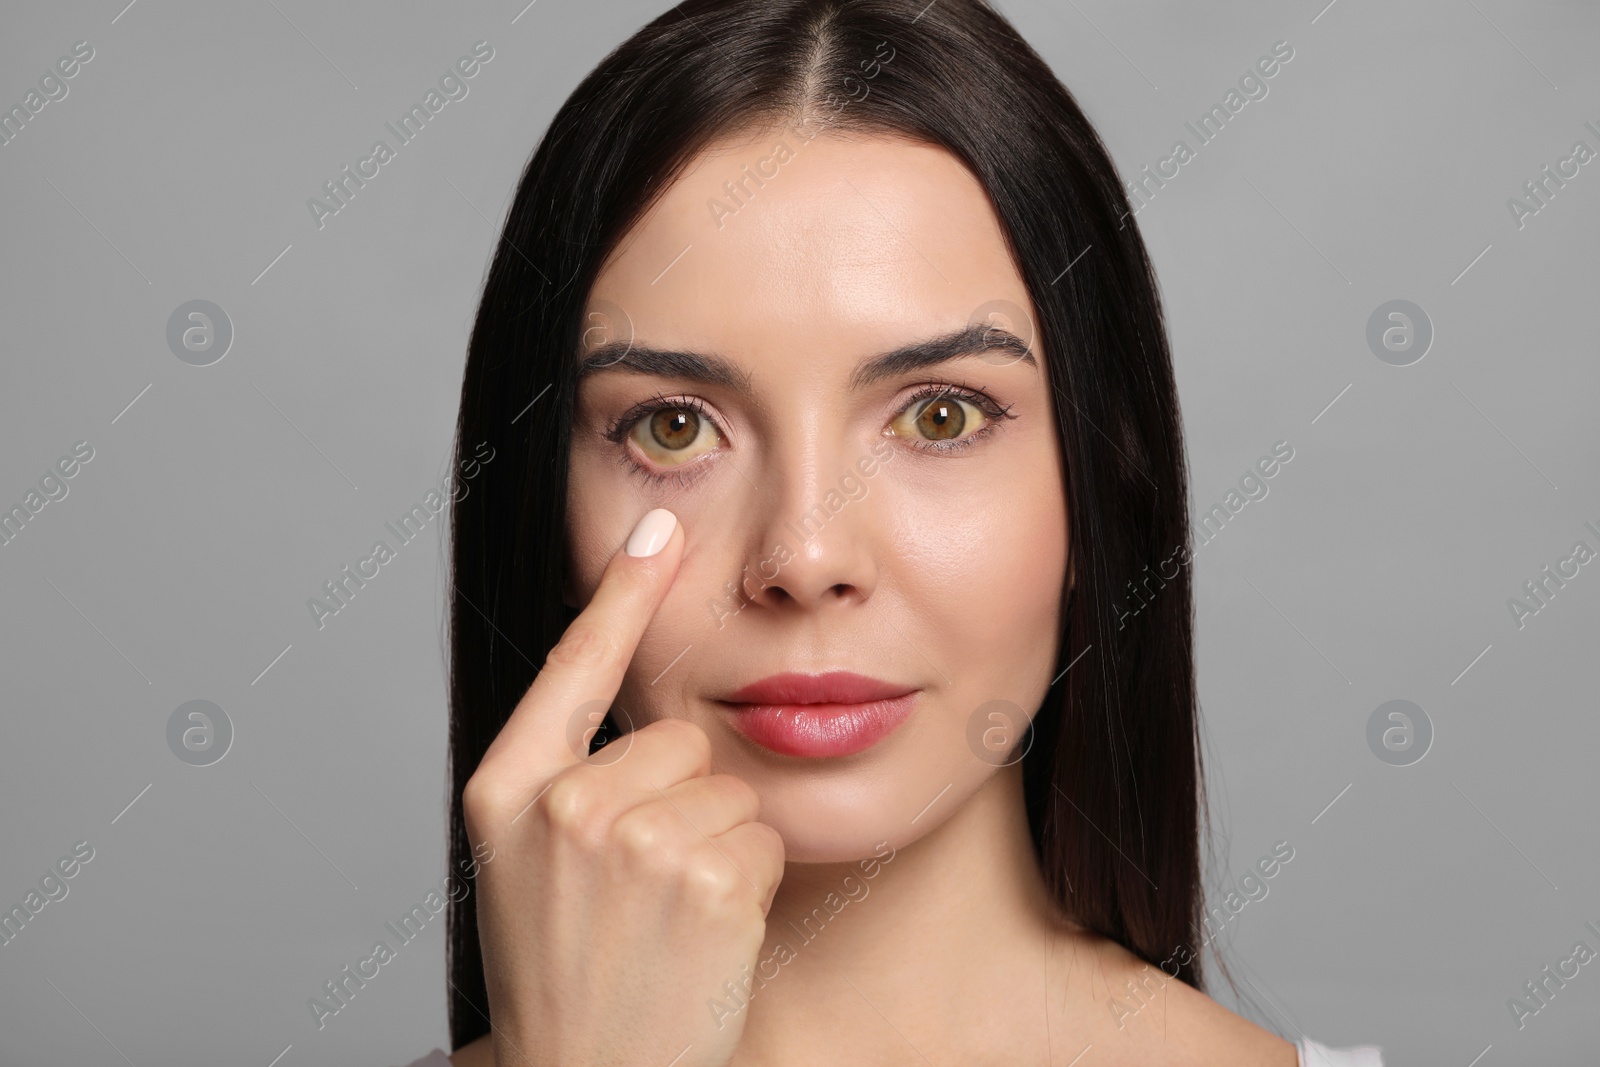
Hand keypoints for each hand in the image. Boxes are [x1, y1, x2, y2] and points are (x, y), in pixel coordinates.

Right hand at [463, 508, 784, 1066]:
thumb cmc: (563, 969)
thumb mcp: (526, 862)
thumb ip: (569, 776)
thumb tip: (653, 707)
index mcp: (506, 790)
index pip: (572, 666)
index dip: (621, 591)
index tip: (658, 524)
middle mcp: (563, 804)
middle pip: (675, 737)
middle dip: (679, 799)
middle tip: (639, 887)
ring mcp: (632, 839)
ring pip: (726, 788)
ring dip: (715, 846)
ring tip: (664, 919)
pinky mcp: (704, 875)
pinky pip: (761, 838)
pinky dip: (748, 884)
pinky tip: (700, 935)